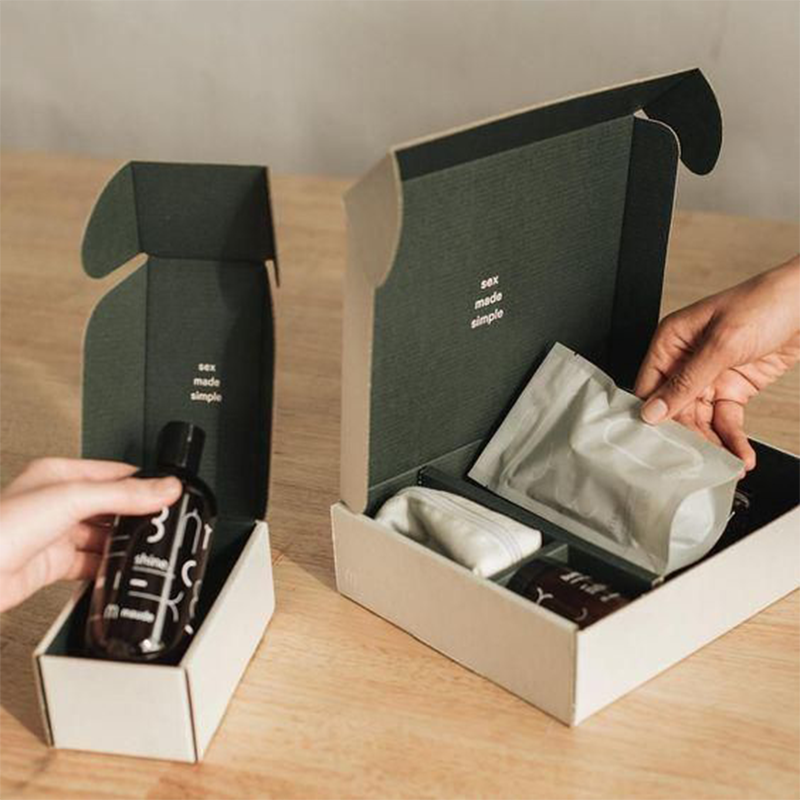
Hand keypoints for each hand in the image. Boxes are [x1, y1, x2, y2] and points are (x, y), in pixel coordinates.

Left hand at [0, 458, 180, 611]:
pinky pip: (91, 564)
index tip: (172, 493)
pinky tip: (122, 569)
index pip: (115, 473)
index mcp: (59, 475)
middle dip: (138, 516)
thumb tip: (166, 487)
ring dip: (124, 544)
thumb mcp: (71, 499)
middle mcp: (57, 502)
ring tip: (149, 548)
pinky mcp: (53, 565)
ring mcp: (55, 535)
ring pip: (104, 537)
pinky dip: (108, 568)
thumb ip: (123, 494)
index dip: (145, 482)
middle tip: (166, 524)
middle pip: (112, 506)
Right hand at [635, 256, 799, 470]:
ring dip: (713, 443)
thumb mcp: (722, 344)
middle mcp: (685, 360)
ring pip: (701, 420)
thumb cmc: (766, 303)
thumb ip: (687, 381)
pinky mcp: (734, 388)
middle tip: (697, 461)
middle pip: (675, 409)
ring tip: (726, 464)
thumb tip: (654, 410)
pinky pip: (726, 420)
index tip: (659, 445)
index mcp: (671, 341)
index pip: (650, 387)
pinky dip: (733, 439)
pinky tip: (739, 455)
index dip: (653, 416)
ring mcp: (710, 376)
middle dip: (688, 436)